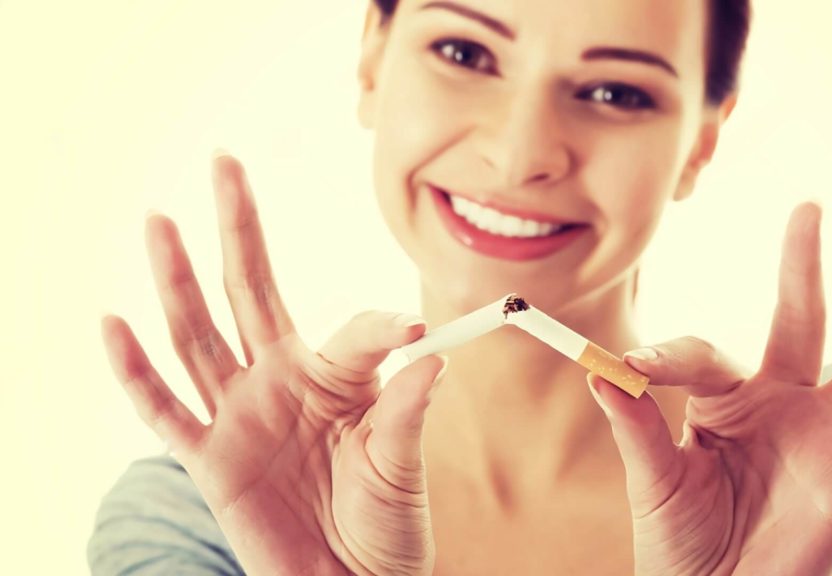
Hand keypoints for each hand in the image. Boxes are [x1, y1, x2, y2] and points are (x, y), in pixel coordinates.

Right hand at [100, 152, 446, 575]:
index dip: (383, 326)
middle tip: (226, 163)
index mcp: (336, 377)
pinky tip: (114, 323)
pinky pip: (162, 410)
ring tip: (159, 219)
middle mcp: (281, 382)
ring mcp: (240, 415)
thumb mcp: (400, 461)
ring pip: (198, 333)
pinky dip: (134, 371)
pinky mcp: (209, 458)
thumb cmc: (384, 524)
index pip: (352, 328)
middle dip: (238, 228)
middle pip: (250, 291)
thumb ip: (407, 406)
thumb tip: (430, 348)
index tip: (415, 328)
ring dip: (176, 278)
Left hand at [586, 201, 831, 574]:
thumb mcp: (654, 482)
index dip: (667, 359)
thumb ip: (637, 429)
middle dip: (804, 266)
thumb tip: (599, 371)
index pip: (701, 355)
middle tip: (810, 207)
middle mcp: (778, 403)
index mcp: (723, 401)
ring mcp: (822, 433)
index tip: (631, 369)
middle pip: (798, 320)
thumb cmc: (682, 544)